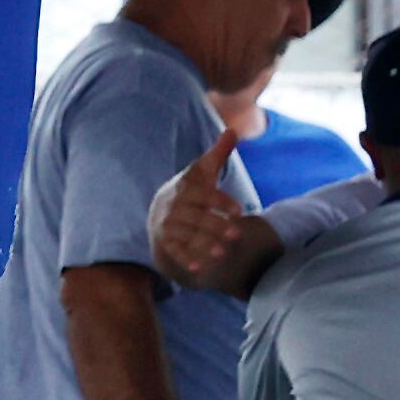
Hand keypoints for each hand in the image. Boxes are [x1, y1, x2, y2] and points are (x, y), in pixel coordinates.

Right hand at [145, 159, 247, 283]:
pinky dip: (184, 259)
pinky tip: (198, 268)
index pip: (203, 194)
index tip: (239, 211)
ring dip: (203, 244)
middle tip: (238, 235)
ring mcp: (167, 224)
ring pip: (185, 235)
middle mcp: (174, 206)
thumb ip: (217, 154)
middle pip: (195, 216)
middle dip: (215, 226)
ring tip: (223, 253)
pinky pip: (173, 250)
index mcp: (184, 187)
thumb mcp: (202, 172)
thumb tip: (232, 131)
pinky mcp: (164, 241)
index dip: (220, 202)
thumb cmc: (190, 191)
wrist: (161, 213)